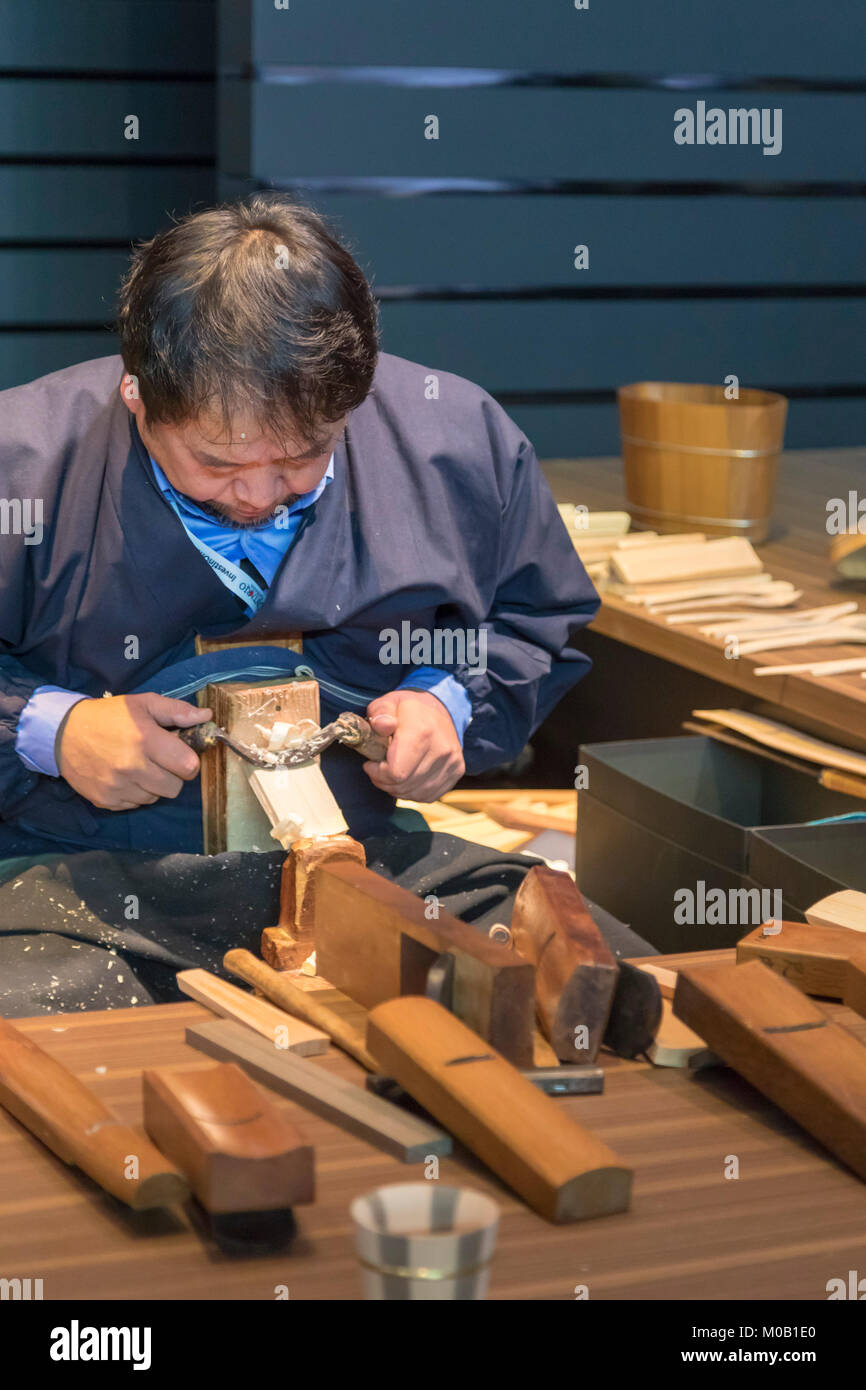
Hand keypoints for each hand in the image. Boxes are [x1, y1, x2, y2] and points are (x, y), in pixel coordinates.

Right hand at [57, 693, 212, 810]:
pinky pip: (136, 805)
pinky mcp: (106, 801)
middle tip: (160, 761)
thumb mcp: (143, 704)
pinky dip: (136, 793)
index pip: (188, 767)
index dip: (189, 761)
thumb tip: (206, 717)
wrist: (63, 733)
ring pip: (156, 798)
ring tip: (139, 766)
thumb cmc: (109, 716)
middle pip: (175, 788)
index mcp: (145, 740)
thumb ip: (177, 711)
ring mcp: (117, 787)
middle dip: (172, 775)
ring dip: (154, 785)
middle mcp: (132, 767)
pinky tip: (125, 777)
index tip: (180, 754)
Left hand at [363, 689, 464, 801]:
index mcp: (422, 731)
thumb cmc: (409, 709)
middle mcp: (441, 749)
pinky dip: (412, 791)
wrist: (440, 709)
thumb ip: (380, 712)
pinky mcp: (457, 771)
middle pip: (404, 785)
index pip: (396, 772)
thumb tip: (381, 725)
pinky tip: (406, 777)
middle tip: (378, 769)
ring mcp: (452, 762)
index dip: (378, 773)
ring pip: (415, 794)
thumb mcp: (389, 702)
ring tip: (391, 772)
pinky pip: (428, 795)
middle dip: (385, 781)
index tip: (371, 763)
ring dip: (397, 788)